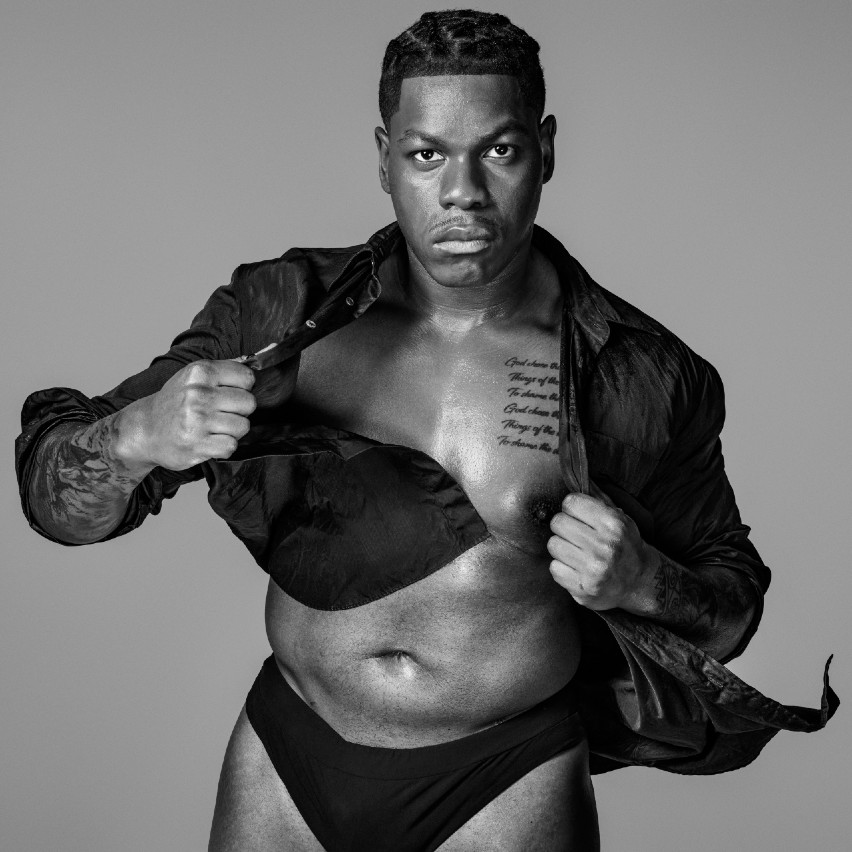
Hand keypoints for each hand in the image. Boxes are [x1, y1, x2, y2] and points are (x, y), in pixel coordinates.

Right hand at [116, 359, 256, 470]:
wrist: (145, 429)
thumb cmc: (175, 402)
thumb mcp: (194, 376)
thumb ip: (225, 370)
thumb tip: (257, 362)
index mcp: (200, 372)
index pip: (247, 378)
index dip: (242, 388)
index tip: (229, 393)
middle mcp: (198, 395)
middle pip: (249, 403)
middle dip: (240, 410)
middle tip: (221, 413)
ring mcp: (197, 421)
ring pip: (243, 426)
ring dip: (232, 430)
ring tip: (214, 428)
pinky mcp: (197, 445)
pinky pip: (231, 446)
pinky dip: (224, 446)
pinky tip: (210, 441)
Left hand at [546, 485, 653, 610]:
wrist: (640, 582)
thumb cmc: (626, 545)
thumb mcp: (620, 517)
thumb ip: (598, 497)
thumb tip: (577, 473)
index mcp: (613, 524)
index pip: (570, 502)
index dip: (572, 508)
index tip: (579, 515)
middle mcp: (604, 547)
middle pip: (557, 523)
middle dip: (565, 527)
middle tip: (576, 535)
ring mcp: (593, 570)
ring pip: (553, 545)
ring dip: (562, 547)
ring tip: (577, 552)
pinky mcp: (582, 589)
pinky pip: (554, 568)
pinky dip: (562, 567)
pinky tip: (576, 568)